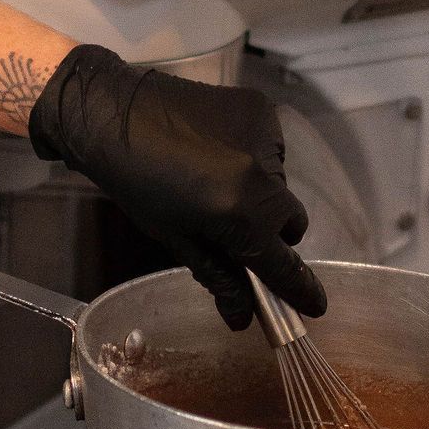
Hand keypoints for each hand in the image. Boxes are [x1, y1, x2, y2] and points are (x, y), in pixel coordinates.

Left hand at [28, 46, 323, 330]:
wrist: (113, 113)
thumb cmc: (137, 185)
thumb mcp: (176, 238)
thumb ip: (219, 277)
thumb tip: (243, 319)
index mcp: (240, 213)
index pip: (283, 262)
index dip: (300, 289)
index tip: (315, 306)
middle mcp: (264, 175)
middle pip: (291, 221)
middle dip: (271, 233)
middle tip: (233, 227)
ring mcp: (266, 136)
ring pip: (280, 184)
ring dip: (259, 191)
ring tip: (214, 176)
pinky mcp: (261, 108)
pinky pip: (270, 149)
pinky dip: (252, 157)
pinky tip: (217, 148)